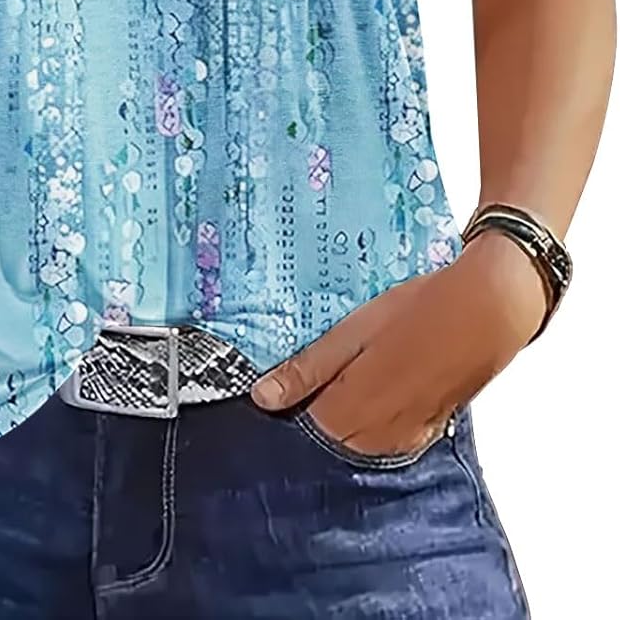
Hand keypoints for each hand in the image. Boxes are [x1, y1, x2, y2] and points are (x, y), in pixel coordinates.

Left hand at [250, 231, 547, 456]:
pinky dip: (375, 417)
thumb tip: (262, 397)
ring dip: (345, 414)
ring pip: (357, 440)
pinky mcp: (428, 429)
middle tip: (312, 370)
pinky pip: (387, 436)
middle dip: (314, 410)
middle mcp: (376, 438)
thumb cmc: (419, 312)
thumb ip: (309, 369)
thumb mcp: (353, 331)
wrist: (489, 310)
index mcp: (350, 413)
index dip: (288, 404)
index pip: (298, 429)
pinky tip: (378, 381)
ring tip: (349, 370)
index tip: (281, 382)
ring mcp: (405, 437)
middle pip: (327, 438)